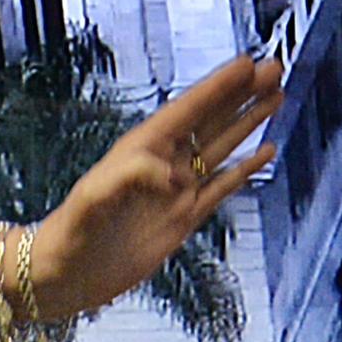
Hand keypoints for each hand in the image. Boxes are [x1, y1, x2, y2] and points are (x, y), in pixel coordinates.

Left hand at [29, 54, 284, 319]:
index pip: (187, 110)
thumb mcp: (91, 201)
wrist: (66, 277)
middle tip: (272, 68)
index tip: (246, 64)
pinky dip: (245, 168)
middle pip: (211, 119)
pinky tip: (264, 151)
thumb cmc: (69, 235)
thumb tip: (172, 174)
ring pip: (221, 146)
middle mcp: (163, 163)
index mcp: (141, 150)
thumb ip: (128, 178)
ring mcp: (176, 189)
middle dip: (242, 93)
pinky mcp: (184, 217)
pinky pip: (222, 186)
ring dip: (248, 121)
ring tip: (275, 96)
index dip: (218, 87)